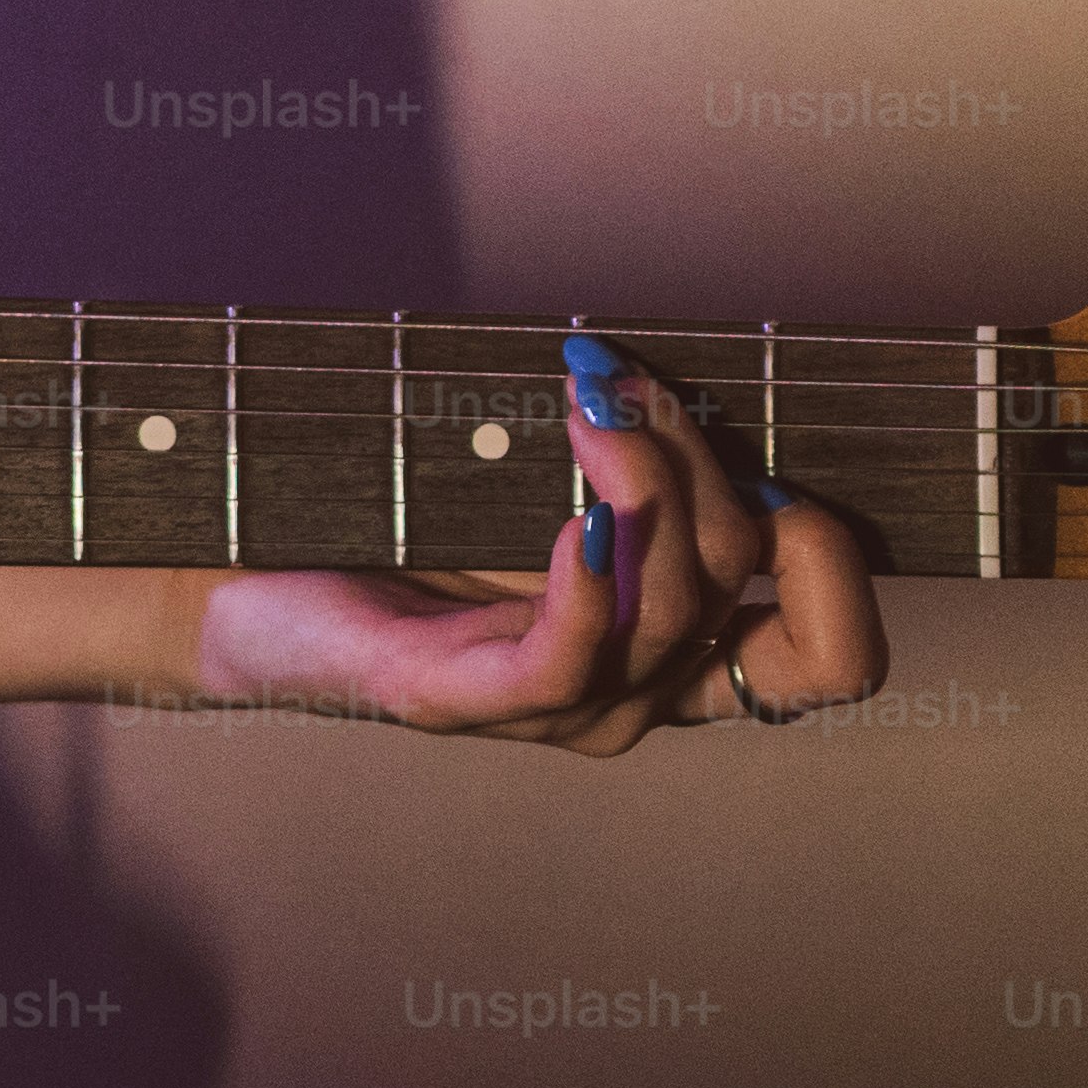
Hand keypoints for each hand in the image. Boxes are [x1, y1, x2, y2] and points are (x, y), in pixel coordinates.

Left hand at [182, 331, 887, 750]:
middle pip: (740, 583)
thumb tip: (677, 378)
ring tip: (591, 403)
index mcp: (675, 653)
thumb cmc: (401, 528)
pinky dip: (589, 581)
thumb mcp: (539, 488)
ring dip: (643, 483)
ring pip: (668, 606)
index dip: (835, 569)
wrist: (252, 592)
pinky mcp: (465, 703)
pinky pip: (568, 659)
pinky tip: (576, 518)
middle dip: (701, 459)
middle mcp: (638, 695)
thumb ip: (630, 461)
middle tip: (621, 379)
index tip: (770, 465)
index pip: (831, 661)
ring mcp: (559, 710)